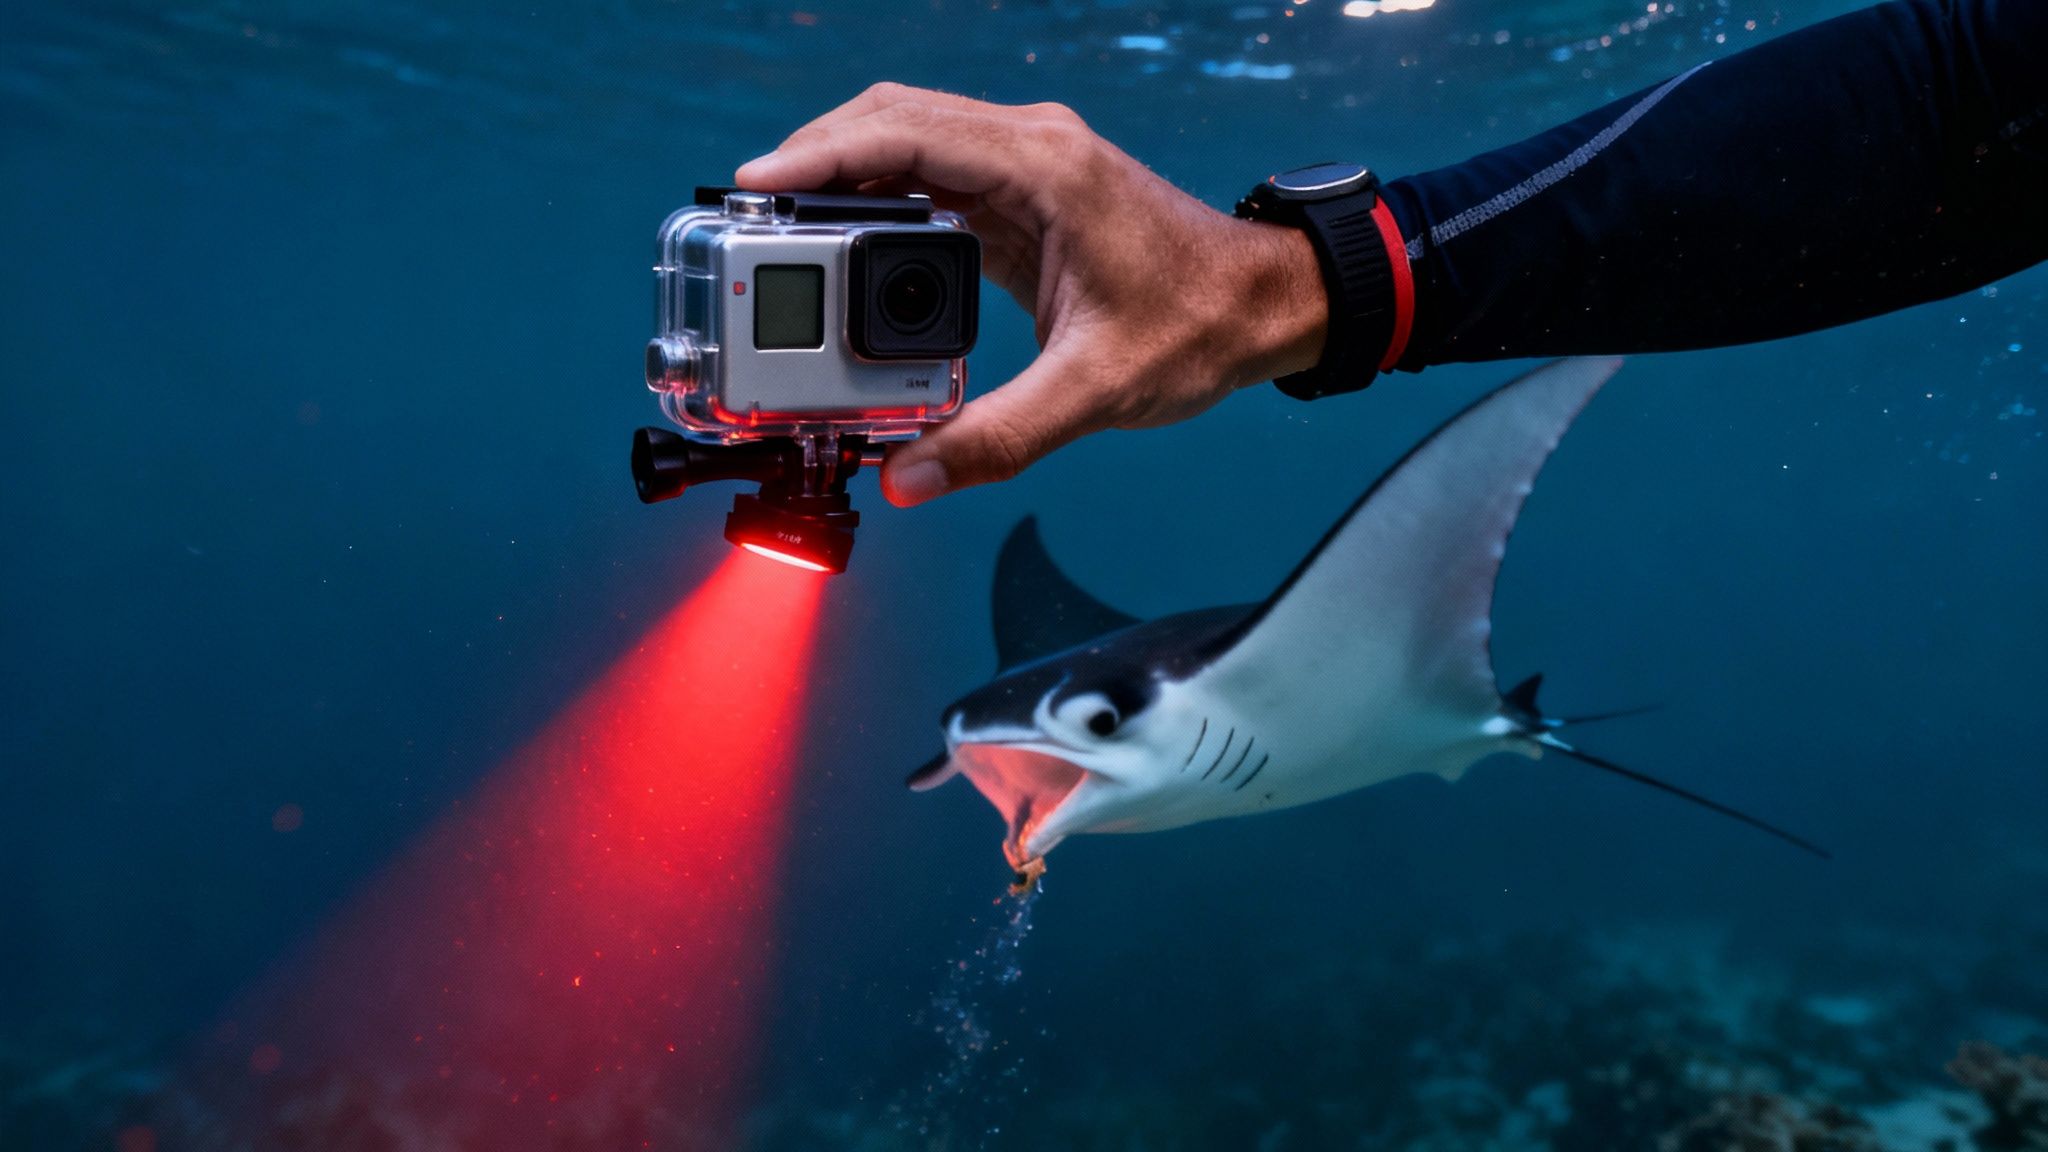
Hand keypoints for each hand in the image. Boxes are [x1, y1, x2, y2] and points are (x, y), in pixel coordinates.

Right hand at [736, 84, 1326, 506]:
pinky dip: (878, 200)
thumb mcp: (1096, 392)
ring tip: (777, 233)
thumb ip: (997, 438)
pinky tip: (843, 246)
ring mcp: (1027, 164)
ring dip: (840, 176)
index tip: (753, 192)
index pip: (903, 137)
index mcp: (1044, 168)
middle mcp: (1030, 147)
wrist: (1267, 304)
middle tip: (746, 223)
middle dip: (811, 163)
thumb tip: (907, 478)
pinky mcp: (1025, 194)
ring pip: (907, 141)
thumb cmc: (1200, 326)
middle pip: (890, 122)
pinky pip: (932, 177)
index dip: (818, 160)